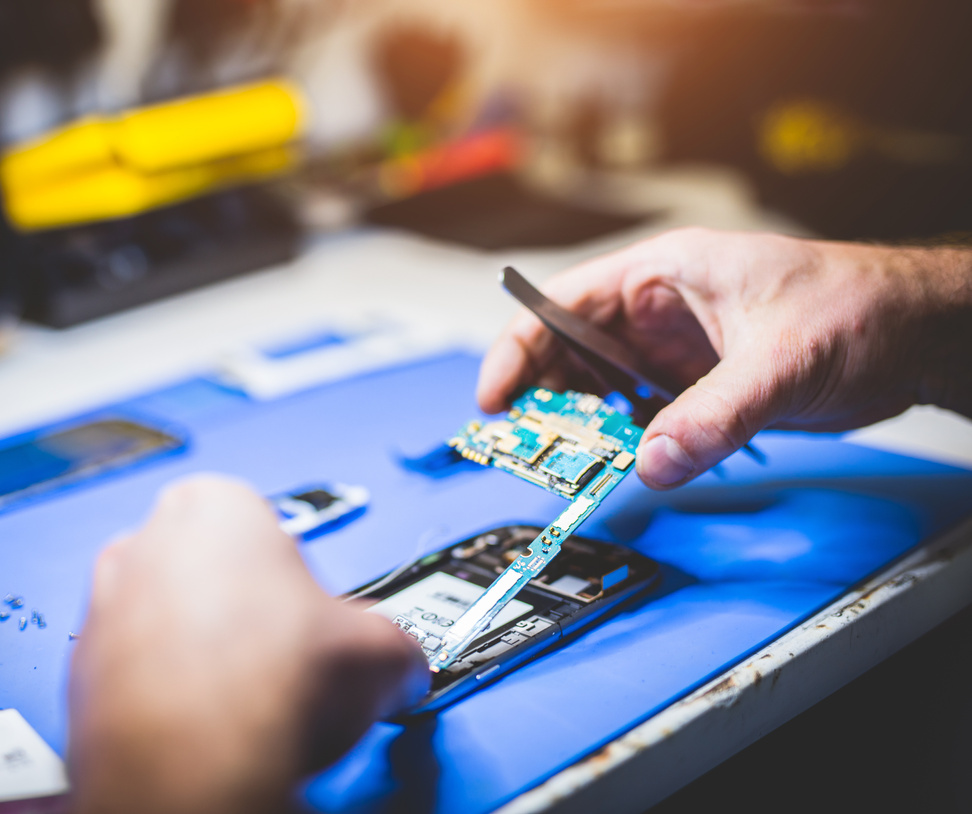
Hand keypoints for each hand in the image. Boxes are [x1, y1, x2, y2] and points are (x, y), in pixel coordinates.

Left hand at [66, 475, 427, 813]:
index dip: (299, 578)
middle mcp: (144, 542)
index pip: (265, 525)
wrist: (195, 764)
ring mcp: (104, 607)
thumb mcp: (378, 647)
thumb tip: (400, 663)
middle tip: (285, 659)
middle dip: (243, 610)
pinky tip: (205, 728)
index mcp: (214, 503)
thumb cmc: (268, 684)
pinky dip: (165, 696)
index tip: (314, 615)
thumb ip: (392, 640)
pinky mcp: (80, 674)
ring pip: (165, 621)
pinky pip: (134, 675)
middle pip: (209, 569)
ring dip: (199, 653)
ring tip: (248, 702)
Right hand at [478, 228, 971, 488]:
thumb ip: (716, 413)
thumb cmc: (861, 307)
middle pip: (570, 353)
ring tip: (561, 462)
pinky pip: (640, 418)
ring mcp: (676, 353)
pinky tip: (614, 465)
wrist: (919, 337)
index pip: (563, 304)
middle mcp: (659, 312)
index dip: (518, 348)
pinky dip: (620, 443)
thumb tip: (655, 461)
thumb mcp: (782, 358)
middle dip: (542, 399)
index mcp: (664, 274)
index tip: (495, 398)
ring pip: (600, 390)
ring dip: (579, 427)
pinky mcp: (698, 390)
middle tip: (525, 446)